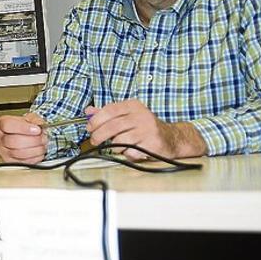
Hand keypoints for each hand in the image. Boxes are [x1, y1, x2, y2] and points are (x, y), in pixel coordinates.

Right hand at [0, 113, 47, 163]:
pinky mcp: (10, 162)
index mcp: (1, 124)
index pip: (7, 125)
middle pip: (13, 141)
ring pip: (18, 153)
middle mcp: (0, 138)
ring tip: (42, 146)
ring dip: (35, 150)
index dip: (23, 128)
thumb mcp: (28, 118)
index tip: (37, 129)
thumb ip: (34, 119)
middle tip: (43, 138)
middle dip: (33, 140)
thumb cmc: (22, 127)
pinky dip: (34, 158)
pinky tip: (39, 153)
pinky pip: (22, 162)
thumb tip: (40, 124)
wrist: (20, 136)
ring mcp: (3, 151)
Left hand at [85, 99, 206, 160]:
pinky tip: (133, 150)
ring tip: (119, 146)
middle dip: (99, 136)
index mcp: (133, 106)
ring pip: (120, 141)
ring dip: (114, 147)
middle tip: (94, 141)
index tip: (89, 128)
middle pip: (112, 126)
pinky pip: (130, 152)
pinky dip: (127, 154)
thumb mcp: (127, 116)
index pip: (109, 110)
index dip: (96, 120)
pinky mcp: (152, 144)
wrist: (171, 138)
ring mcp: (148, 130)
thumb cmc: (145, 127)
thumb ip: (107, 114)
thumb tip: (88, 111)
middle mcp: (141, 116)